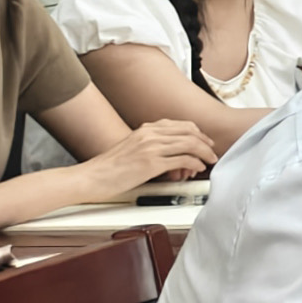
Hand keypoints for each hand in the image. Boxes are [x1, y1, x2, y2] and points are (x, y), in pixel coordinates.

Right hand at [66, 121, 213, 202]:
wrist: (90, 177)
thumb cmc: (109, 168)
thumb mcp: (132, 148)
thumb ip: (152, 146)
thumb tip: (172, 156)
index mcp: (146, 129)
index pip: (181, 125)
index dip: (198, 134)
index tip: (205, 142)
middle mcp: (150, 134)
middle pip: (190, 132)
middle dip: (205, 143)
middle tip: (212, 153)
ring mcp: (151, 148)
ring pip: (190, 144)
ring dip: (204, 154)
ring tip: (208, 162)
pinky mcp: (151, 163)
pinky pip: (183, 160)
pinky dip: (195, 164)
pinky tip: (196, 169)